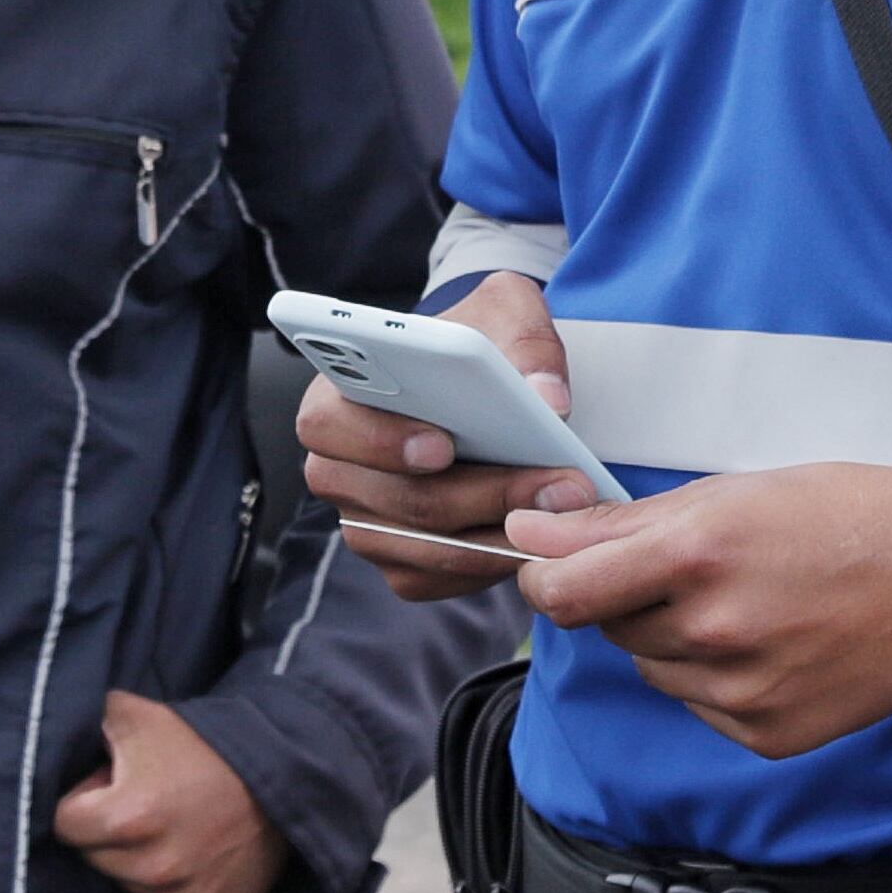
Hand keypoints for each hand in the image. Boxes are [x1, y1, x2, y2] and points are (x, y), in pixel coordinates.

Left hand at [51, 690, 292, 892]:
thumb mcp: (141, 716)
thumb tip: (58, 730)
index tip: (112, 786)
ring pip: (126, 881)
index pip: (66, 823)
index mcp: (126, 819)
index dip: (86, 799)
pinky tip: (191, 850)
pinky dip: (168, 883)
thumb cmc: (206, 746)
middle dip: (109, 829)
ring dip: (138, 857)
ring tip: (174, 823)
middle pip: (94, 855)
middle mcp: (151, 867)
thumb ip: (90, 722)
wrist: (284, 779)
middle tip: (148, 800)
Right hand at [295, 274, 604, 601]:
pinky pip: (436, 579)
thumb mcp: (505, 313)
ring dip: (497, 536)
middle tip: (556, 485)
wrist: (481, 387)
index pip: (329, 424)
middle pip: (397, 499)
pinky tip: (538, 539)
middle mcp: (336, 469)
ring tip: (562, 511)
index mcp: (335, 398)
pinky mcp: (397, 562)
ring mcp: (364, 522)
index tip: (443, 446)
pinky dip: (488, 566)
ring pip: (421, 547)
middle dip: (483, 496)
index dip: (380, 440)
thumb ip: (526, 340)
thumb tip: (547, 399)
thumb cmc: (477, 343)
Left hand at [501, 459, 891, 760]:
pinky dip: (718, 677)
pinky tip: (774, 643)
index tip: (549, 563)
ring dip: (676, 639)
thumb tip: (531, 534)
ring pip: (655, 668)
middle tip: (699, 569)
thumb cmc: (844, 517)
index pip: (562, 591)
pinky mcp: (766, 735)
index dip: (543, 576)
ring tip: (750, 603)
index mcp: (697, 555)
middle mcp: (713, 631)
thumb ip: (622, 525)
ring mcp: (740, 692)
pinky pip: (701, 705)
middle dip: (630, 598)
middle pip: (609, 628)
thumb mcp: (731, 493)